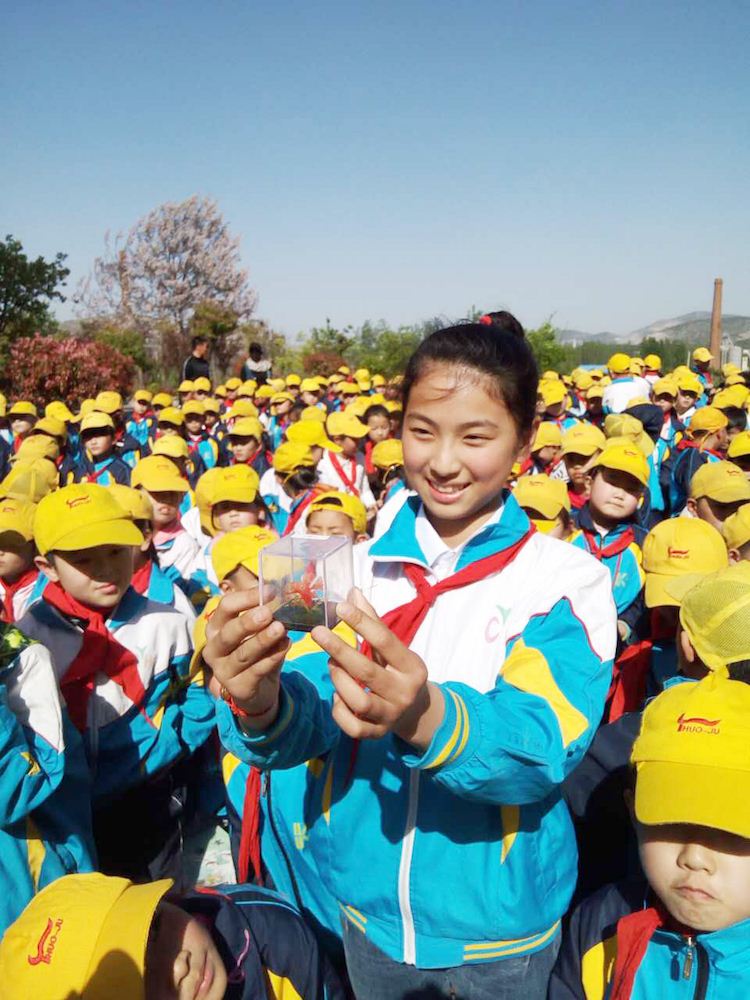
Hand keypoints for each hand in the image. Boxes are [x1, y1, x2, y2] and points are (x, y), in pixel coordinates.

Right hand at [203, 588, 289, 728]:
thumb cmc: (256, 651)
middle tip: (267, 612)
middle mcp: (214, 648)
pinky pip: (256, 671)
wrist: (258, 689)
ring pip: (242, 653)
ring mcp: (223, 670)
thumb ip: (265, 613)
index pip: (225, 607)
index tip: (270, 591)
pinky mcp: (237, 688)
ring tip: (280, 628)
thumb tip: (279, 593)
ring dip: (262, 640)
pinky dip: (272, 658)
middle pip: (229, 632)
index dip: (246, 598)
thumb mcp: (258, 630)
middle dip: (248, 622)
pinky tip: (286, 646)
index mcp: (216, 627)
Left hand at [311, 589, 443, 748]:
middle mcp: (404, 692)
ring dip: (339, 681)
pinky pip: (353, 727)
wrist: (416, 712)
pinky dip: (339, 711)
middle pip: (367, 672)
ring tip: (331, 666)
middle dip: (339, 651)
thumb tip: (352, 592)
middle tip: (318, 633)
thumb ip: (373, 621)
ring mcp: (391, 715)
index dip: (362, 622)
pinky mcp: (378, 734)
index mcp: (412, 666)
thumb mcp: (393, 648)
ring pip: (359, 702)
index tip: (340, 607)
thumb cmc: (398, 670)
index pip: (385, 641)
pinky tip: (337, 696)